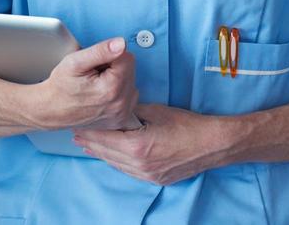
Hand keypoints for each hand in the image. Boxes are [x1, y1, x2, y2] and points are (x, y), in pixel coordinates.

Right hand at [33, 38, 138, 130]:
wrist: (51, 110)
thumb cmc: (61, 87)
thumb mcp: (75, 62)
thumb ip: (100, 51)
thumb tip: (121, 43)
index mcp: (112, 88)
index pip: (127, 57)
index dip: (109, 56)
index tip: (95, 65)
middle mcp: (121, 104)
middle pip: (130, 70)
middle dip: (113, 68)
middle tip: (94, 75)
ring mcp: (122, 114)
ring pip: (130, 82)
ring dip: (116, 80)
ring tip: (96, 86)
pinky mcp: (120, 120)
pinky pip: (128, 96)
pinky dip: (118, 92)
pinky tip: (102, 95)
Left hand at [73, 104, 228, 185]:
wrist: (212, 144)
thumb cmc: (187, 125)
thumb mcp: (156, 111)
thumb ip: (133, 111)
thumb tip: (118, 109)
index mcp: (136, 146)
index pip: (104, 138)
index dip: (90, 132)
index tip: (78, 125)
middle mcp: (139, 165)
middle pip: (107, 153)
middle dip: (91, 143)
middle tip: (77, 135)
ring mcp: (146, 175)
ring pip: (116, 164)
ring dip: (102, 154)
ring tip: (89, 146)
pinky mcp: (155, 179)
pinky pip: (129, 170)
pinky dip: (117, 162)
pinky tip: (112, 156)